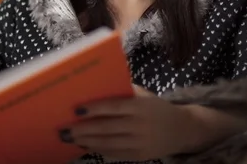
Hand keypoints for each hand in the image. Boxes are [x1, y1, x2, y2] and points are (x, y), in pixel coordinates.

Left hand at [59, 85, 199, 160]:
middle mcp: (140, 125)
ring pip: (107, 143)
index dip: (94, 109)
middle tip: (64, 129)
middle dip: (82, 130)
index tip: (76, 110)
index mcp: (140, 106)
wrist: (182, 128)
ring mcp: (140, 143)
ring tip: (69, 138)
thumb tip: (92, 89)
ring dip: (85, 141)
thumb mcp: (143, 95)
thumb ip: (122, 92)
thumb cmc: (155, 107)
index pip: (113, 107)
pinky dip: (98, 149)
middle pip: (106, 128)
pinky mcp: (139, 156)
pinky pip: (114, 153)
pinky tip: (85, 145)